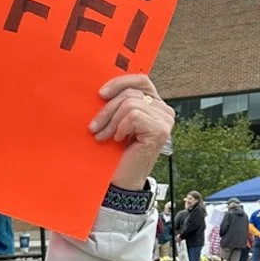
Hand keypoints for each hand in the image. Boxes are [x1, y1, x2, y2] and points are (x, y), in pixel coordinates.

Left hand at [89, 74, 174, 190]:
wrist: (121, 180)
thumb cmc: (117, 153)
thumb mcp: (116, 122)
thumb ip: (118, 104)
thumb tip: (102, 89)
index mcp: (154, 104)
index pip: (141, 80)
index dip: (120, 82)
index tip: (100, 94)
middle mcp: (163, 110)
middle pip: (131, 92)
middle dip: (107, 109)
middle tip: (94, 127)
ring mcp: (165, 120)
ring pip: (130, 104)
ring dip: (111, 122)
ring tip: (103, 136)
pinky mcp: (160, 130)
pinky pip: (133, 116)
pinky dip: (120, 127)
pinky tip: (118, 140)